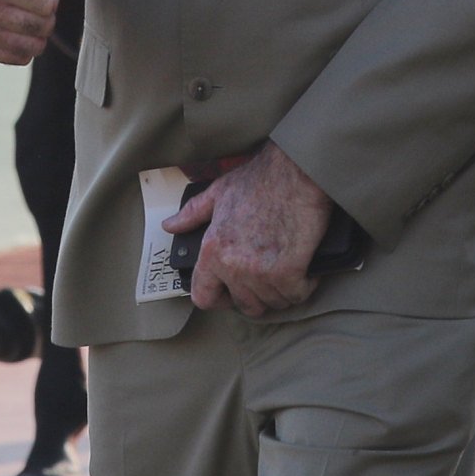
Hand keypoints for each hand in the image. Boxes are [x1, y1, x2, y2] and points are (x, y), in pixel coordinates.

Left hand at [165, 142, 333, 317]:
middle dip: (256, 294)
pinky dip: (303, 284)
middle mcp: (233, 266)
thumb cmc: (260, 179)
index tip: (231, 293)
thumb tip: (170, 225)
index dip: (218, 298)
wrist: (297, 170)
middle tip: (267, 274)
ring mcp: (261, 272)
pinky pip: (296, 295)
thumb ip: (192, 214)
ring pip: (273, 302)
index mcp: (212, 250)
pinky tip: (304, 268)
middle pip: (245, 305)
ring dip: (281, 290)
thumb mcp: (219, 192)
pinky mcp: (289, 273)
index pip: (204, 298)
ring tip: (287, 267)